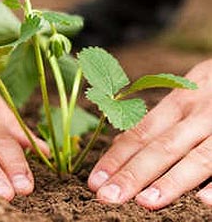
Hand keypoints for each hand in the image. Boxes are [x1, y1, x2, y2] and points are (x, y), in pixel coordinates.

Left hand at [88, 59, 211, 208]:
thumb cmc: (208, 90)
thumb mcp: (181, 98)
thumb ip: (154, 122)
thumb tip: (118, 145)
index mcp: (176, 104)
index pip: (139, 133)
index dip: (116, 158)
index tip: (94, 181)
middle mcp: (196, 114)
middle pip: (161, 147)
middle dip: (132, 174)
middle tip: (107, 197)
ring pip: (196, 157)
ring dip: (170, 181)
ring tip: (145, 203)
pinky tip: (203, 202)